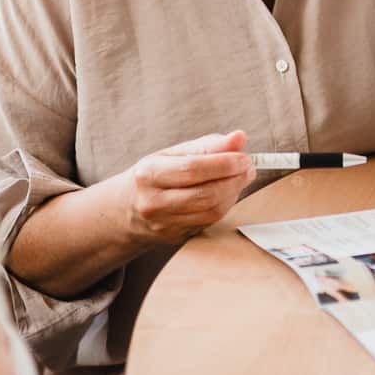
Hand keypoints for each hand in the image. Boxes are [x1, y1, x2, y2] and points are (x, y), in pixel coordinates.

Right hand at [120, 131, 253, 244]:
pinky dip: (225, 205)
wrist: (125, 209)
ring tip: (240, 178)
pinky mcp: (175, 237)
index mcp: (149, 174)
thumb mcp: (172, 154)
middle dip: (235, 179)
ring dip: (234, 193)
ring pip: (211, 211)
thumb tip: (239, 138)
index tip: (244, 156)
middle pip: (205, 194)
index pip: (193, 169)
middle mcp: (153, 201)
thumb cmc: (153, 175)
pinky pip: (209, 221)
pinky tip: (227, 193)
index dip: (224, 163)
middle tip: (248, 167)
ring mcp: (163, 224)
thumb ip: (207, 145)